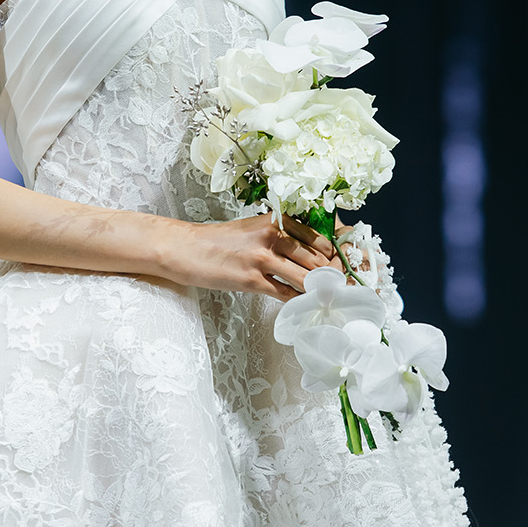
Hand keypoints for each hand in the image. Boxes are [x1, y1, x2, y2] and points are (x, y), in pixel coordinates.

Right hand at [160, 211, 336, 300]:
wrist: (187, 249)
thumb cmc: (220, 241)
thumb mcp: (254, 228)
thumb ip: (282, 236)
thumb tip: (311, 255)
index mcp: (276, 220)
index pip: (320, 239)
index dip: (335, 257)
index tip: (340, 269)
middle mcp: (273, 236)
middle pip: (317, 259)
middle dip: (331, 276)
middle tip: (338, 289)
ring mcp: (263, 258)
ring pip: (305, 277)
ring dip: (318, 291)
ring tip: (325, 299)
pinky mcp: (252, 280)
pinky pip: (286, 294)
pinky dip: (299, 301)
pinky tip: (304, 306)